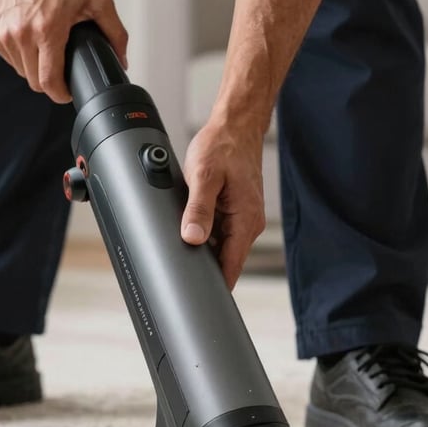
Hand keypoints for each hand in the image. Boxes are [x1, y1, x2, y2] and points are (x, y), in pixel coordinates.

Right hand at [0, 0, 127, 103]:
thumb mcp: (97, 0)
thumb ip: (115, 32)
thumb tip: (121, 59)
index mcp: (47, 30)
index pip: (49, 82)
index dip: (61, 94)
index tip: (68, 92)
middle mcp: (22, 34)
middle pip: (35, 82)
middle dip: (51, 82)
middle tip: (62, 70)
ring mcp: (5, 34)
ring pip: (22, 72)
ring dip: (36, 69)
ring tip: (48, 50)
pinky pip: (11, 60)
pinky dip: (23, 57)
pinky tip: (33, 42)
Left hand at [180, 120, 265, 288]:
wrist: (235, 126)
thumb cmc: (223, 146)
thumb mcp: (204, 176)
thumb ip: (198, 209)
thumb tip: (192, 238)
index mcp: (245, 221)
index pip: (232, 267)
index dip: (216, 287)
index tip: (200, 299)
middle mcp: (247, 224)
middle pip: (225, 261)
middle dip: (205, 270)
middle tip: (180, 274)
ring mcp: (241, 219)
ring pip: (220, 248)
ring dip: (203, 250)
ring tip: (183, 244)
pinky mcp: (233, 212)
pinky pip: (218, 233)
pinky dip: (205, 234)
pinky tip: (191, 227)